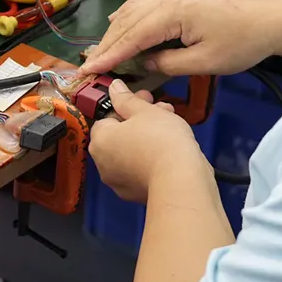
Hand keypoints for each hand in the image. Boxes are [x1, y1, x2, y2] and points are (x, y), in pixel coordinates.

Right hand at [81, 0, 280, 76]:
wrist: (269, 21)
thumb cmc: (241, 44)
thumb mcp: (205, 63)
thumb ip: (169, 64)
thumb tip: (145, 63)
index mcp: (173, 12)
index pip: (133, 36)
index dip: (111, 54)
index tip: (91, 69)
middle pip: (128, 21)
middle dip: (107, 43)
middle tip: (90, 64)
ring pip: (133, 9)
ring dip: (115, 30)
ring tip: (100, 49)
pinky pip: (143, 2)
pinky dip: (127, 14)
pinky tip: (118, 22)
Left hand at [89, 80, 209, 202]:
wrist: (180, 179)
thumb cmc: (160, 139)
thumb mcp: (144, 110)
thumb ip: (126, 98)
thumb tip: (114, 87)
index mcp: (100, 141)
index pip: (107, 119)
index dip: (127, 107)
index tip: (145, 100)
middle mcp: (103, 164)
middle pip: (120, 135)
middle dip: (141, 120)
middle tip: (161, 109)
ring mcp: (119, 182)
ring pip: (132, 152)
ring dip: (148, 137)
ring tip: (173, 125)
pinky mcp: (137, 194)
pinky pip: (141, 169)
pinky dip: (152, 158)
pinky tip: (171, 149)